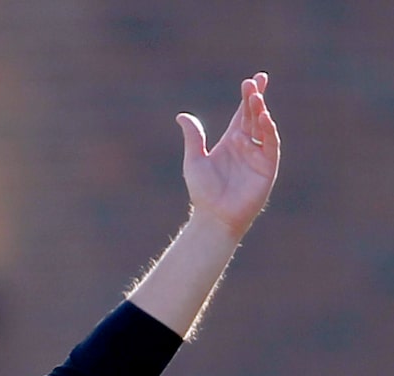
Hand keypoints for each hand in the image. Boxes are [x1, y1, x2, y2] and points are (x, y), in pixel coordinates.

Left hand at [179, 73, 278, 239]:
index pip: (243, 114)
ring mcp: (258, 155)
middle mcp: (247, 145)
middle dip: (255, 99)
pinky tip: (264, 118)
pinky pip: (271, 145)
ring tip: (256, 97)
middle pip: (253, 116)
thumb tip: (181, 116)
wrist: (213, 217)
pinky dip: (269, 131)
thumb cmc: (203, 192)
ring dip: (261, 112)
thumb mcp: (194, 160)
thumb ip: (193, 137)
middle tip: (254, 82)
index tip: (253, 79)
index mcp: (231, 141)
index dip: (248, 97)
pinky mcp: (267, 167)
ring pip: (263, 128)